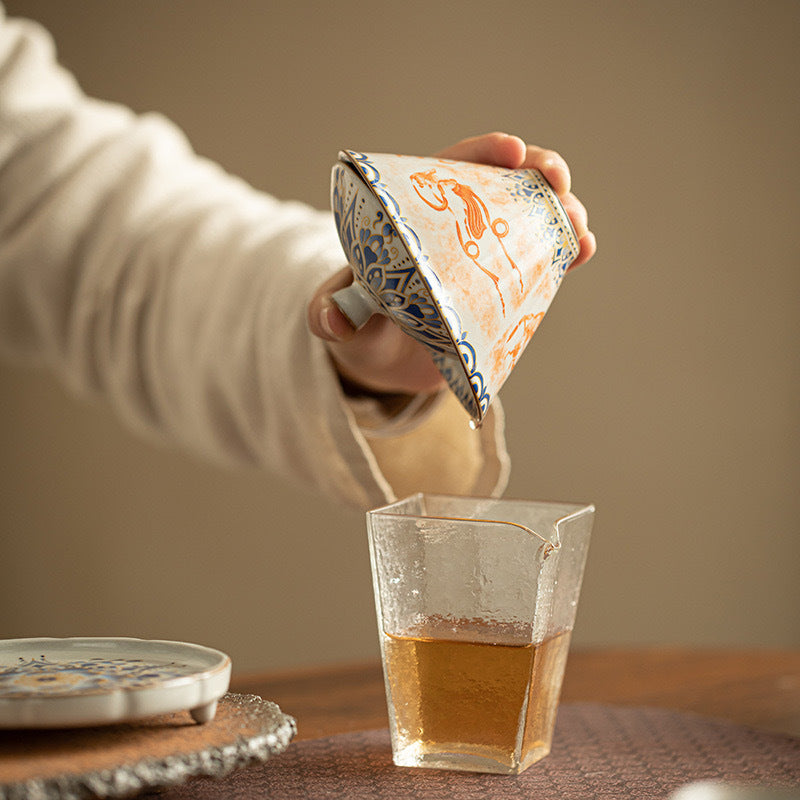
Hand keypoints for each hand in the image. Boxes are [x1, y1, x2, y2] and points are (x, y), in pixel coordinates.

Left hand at [307, 132, 595, 396]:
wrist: (386, 364)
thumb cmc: (361, 327)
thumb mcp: (339, 318)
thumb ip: (332, 316)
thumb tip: (333, 321)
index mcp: (413, 215)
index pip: (449, 168)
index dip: (482, 153)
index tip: (512, 152)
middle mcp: (455, 228)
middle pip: (500, 185)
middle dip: (534, 174)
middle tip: (557, 182)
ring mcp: (484, 255)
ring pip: (529, 219)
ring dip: (560, 213)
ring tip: (578, 226)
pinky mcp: (504, 286)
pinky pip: (540, 261)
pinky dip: (565, 253)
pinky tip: (585, 250)